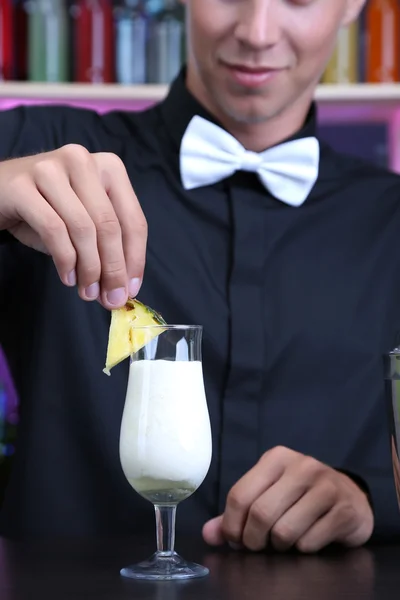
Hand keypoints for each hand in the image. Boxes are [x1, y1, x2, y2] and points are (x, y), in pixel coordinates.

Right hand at [0, 145, 146, 308]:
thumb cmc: (48, 208)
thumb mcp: (85, 222)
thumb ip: (106, 248)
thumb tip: (122, 288)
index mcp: (109, 167)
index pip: (133, 220)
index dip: (135, 260)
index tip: (131, 290)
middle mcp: (83, 160)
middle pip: (110, 225)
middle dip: (114, 269)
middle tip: (111, 299)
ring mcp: (52, 169)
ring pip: (83, 228)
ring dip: (89, 268)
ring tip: (87, 291)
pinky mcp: (23, 185)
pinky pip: (54, 230)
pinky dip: (65, 259)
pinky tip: (68, 277)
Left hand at [203, 446, 373, 552]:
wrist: (350, 497)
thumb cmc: (301, 496)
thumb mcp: (268, 494)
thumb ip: (237, 513)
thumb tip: (208, 534)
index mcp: (276, 458)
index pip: (239, 495)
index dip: (232, 526)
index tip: (236, 539)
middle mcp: (301, 466)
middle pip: (260, 514)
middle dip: (254, 540)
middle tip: (258, 545)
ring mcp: (326, 486)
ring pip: (285, 531)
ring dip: (279, 546)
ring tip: (284, 540)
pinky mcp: (344, 509)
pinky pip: (309, 542)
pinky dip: (302, 548)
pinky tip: (307, 538)